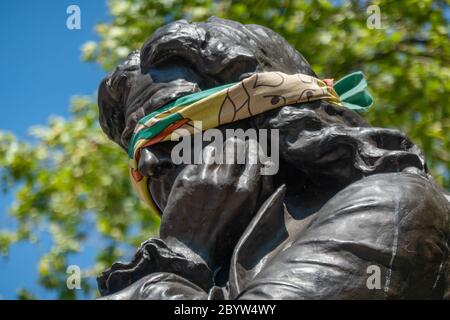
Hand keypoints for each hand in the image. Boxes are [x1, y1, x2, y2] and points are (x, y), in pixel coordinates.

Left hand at [160, 137, 268, 268]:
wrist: (189, 251)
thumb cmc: (222, 238)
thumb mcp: (250, 217)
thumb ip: (261, 192)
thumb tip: (268, 166)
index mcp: (247, 190)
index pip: (255, 155)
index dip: (253, 147)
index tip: (250, 145)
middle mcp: (228, 180)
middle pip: (236, 146)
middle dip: (237, 143)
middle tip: (235, 144)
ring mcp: (206, 178)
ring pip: (218, 148)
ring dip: (221, 148)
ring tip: (220, 153)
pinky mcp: (188, 178)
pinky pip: (201, 158)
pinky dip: (206, 157)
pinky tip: (206, 164)